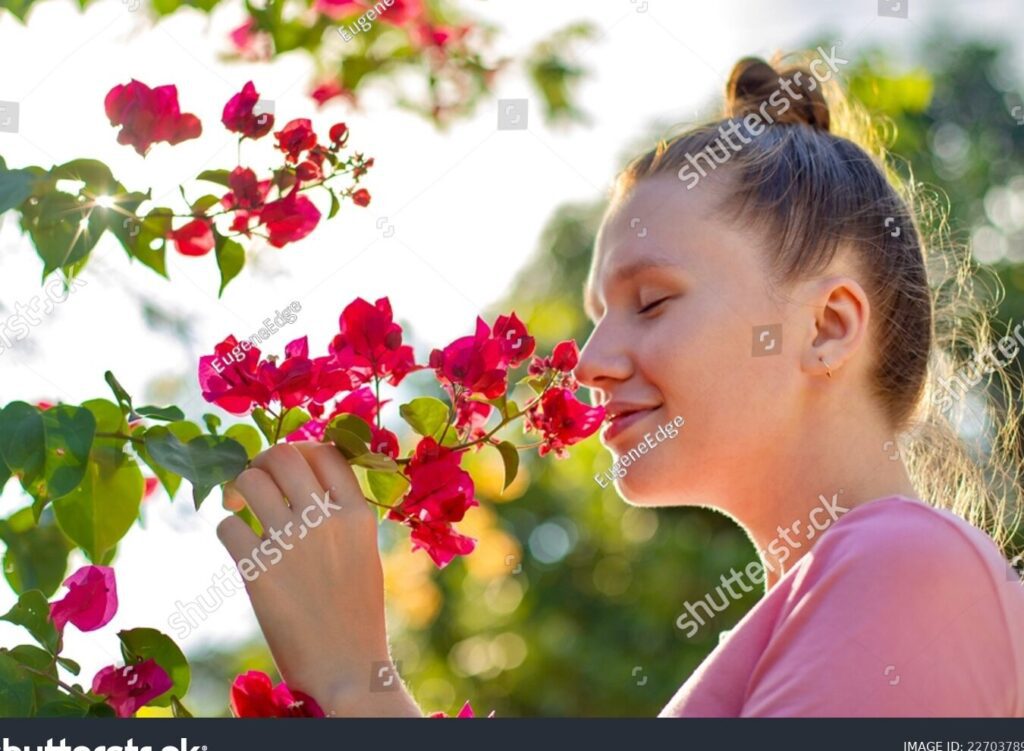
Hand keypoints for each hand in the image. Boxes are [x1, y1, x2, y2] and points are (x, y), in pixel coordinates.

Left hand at [216, 441, 420, 715]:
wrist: (346, 666)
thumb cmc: (356, 614)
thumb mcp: (364, 552)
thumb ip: (341, 514)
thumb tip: (304, 481)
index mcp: (357, 514)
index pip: (326, 452)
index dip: (301, 451)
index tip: (288, 469)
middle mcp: (326, 519)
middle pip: (284, 454)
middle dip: (263, 460)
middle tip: (256, 481)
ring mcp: (292, 542)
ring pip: (250, 480)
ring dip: (239, 489)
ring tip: (240, 509)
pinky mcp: (258, 569)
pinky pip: (228, 526)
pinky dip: (228, 530)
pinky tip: (239, 546)